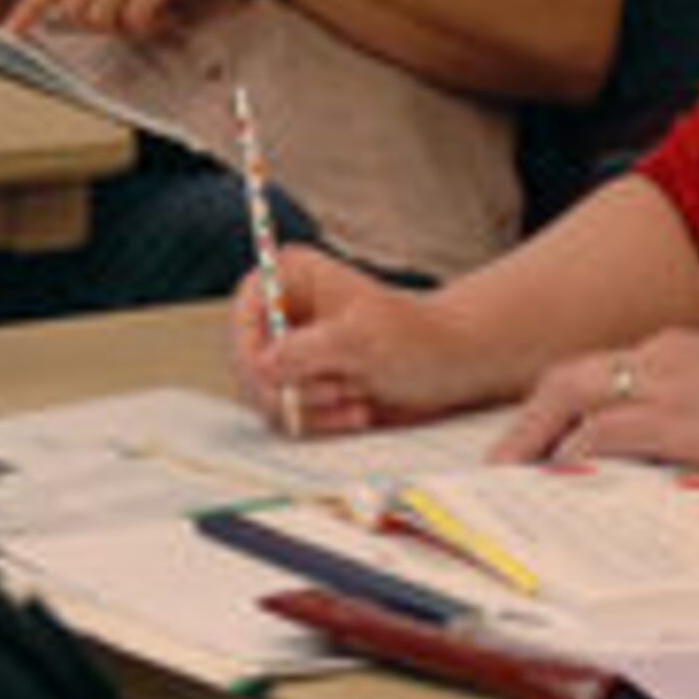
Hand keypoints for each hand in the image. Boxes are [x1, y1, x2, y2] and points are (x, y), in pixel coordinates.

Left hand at [8, 0, 277, 39]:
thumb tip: (71, 13)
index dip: (27, 10)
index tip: (9, 34)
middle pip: (75, 10)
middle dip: (99, 26)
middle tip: (134, 19)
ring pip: (101, 17)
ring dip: (128, 26)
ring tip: (154, 14)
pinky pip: (135, 17)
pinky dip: (151, 23)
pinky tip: (168, 13)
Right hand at [231, 242, 476, 435]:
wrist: (452, 367)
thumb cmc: (415, 339)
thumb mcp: (361, 340)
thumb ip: (305, 351)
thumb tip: (261, 365)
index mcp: (293, 277)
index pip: (246, 311)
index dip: (249, 348)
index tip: (269, 377)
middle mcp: (285, 312)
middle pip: (248, 359)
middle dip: (291, 386)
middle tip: (336, 391)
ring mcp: (292, 353)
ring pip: (266, 394)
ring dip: (311, 406)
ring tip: (356, 397)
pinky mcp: (304, 387)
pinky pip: (288, 416)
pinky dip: (320, 422)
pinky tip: (357, 412)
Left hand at [489, 327, 698, 480]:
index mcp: (682, 349)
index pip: (607, 368)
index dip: (572, 398)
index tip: (553, 428)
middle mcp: (662, 356)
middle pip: (570, 376)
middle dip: (533, 415)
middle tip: (508, 453)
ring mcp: (664, 385)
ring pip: (571, 398)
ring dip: (537, 435)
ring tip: (513, 470)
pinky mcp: (674, 420)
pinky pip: (604, 433)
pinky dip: (574, 451)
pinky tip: (561, 474)